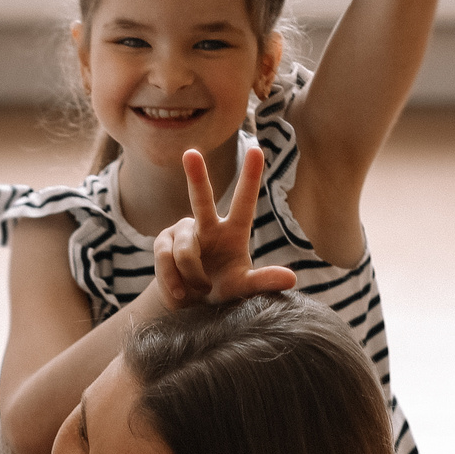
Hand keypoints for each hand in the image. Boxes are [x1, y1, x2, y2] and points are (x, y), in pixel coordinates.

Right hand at [150, 142, 297, 308]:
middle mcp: (207, 224)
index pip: (244, 201)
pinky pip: (166, 260)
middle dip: (196, 176)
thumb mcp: (243, 287)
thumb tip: (292, 279)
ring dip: (193, 277)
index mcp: (233, 231)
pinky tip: (180, 292)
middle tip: (191, 153)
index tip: (257, 150)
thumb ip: (264, 281)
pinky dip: (175, 282)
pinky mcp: (162, 243)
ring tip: (199, 290)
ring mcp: (182, 231)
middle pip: (201, 199)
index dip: (250, 177)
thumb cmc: (222, 289)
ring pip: (185, 252)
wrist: (189, 304)